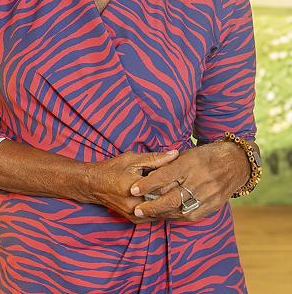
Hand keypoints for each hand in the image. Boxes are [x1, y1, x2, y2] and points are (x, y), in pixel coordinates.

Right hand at [86, 149, 179, 224]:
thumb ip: (155, 158)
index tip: (185, 173)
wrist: (94, 184)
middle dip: (175, 191)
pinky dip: (162, 208)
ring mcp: (134, 215)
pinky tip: (170, 200)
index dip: (176, 179)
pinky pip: (154, 216)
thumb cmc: (113, 168)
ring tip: (182, 191)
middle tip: (187, 182)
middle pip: (163, 200)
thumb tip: (175, 154)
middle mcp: (134, 205)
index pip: (163, 186)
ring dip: (171, 202)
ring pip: (161, 211)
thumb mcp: (133, 159)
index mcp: (134, 188)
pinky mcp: (134, 220)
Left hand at [128, 141, 250, 221]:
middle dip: (151, 205)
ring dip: (161, 213)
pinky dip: (177, 216)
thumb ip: (170, 164)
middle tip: (136, 209)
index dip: (147, 184)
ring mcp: (207, 194)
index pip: (164, 176)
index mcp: (190, 162)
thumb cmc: (207, 155)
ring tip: (147, 214)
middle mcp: (199, 179)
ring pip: (179, 209)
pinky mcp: (213, 205)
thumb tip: (149, 173)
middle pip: (170, 197)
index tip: (133, 189)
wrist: (237, 163)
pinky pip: (191, 215)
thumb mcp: (188, 153)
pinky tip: (166, 215)